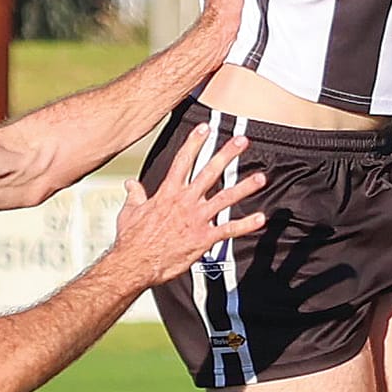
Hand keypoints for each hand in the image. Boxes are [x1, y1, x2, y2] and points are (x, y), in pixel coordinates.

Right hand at [112, 136, 266, 286]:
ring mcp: (196, 219)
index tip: (206, 127)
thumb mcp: (129, 212)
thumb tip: (130, 184)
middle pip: (209, 172)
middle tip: (242, 140)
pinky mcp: (203, 238)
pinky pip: (228, 229)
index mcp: (168, 193)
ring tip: (261, 178)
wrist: (134, 263)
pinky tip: (260, 219)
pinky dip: (245, 225)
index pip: (183, 161)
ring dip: (244, 187)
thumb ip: (135, 195)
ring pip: (225, 198)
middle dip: (227, 154)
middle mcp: (185, 202)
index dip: (195, 142)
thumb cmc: (132, 239)